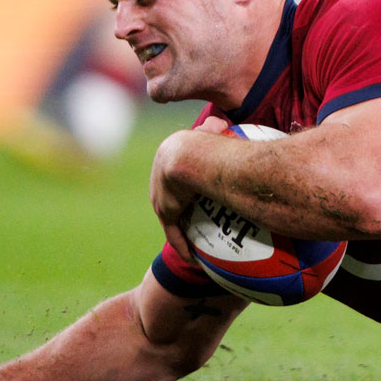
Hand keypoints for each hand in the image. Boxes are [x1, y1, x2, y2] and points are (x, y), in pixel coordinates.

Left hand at [151, 116, 236, 259]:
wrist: (191, 155)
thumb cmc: (207, 139)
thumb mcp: (212, 130)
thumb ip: (215, 127)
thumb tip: (220, 122)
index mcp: (168, 157)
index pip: (175, 175)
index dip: (185, 185)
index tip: (195, 193)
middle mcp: (159, 178)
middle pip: (172, 198)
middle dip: (180, 209)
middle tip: (197, 220)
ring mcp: (161, 195)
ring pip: (172, 217)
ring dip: (181, 230)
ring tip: (196, 243)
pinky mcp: (165, 210)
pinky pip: (174, 232)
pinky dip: (181, 244)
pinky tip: (191, 257)